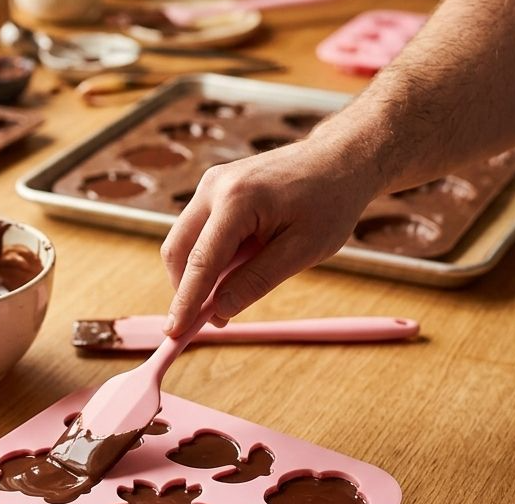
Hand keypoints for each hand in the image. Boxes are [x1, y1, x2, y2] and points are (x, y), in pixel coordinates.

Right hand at [161, 134, 382, 334]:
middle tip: (206, 321)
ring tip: (231, 293)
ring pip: (184, 242)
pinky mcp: (215, 189)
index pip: (201, 262)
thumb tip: (220, 311)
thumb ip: (257, 281)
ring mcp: (212, 185)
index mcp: (237, 200)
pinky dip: (208, 258)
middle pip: (178, 250)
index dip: (186, 302)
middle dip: (186, 289)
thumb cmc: (329, 203)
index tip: (174, 333)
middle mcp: (215, 187)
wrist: (340, 160)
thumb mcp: (302, 251)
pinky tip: (237, 269)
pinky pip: (198, 231)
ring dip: (198, 274)